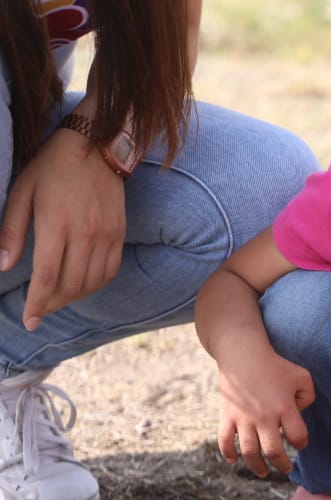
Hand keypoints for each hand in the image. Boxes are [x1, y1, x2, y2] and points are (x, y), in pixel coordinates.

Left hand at [0, 128, 127, 329]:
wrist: (96, 147)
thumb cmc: (52, 167)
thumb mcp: (22, 192)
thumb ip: (12, 231)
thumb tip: (5, 266)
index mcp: (56, 223)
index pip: (48, 275)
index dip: (37, 302)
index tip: (29, 320)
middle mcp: (85, 233)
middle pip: (71, 285)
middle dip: (53, 304)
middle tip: (39, 311)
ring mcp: (106, 235)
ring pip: (92, 282)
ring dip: (73, 297)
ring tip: (57, 299)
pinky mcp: (119, 233)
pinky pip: (110, 271)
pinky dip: (95, 285)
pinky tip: (81, 285)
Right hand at [216, 351, 314, 476]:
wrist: (243, 354)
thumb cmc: (276, 366)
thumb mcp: (302, 377)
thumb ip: (309, 397)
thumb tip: (300, 415)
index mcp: (284, 408)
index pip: (298, 437)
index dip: (302, 443)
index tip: (300, 443)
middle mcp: (263, 417)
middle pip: (274, 451)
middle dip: (282, 465)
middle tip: (286, 468)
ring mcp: (243, 418)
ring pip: (249, 452)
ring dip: (257, 466)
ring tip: (263, 473)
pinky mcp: (226, 416)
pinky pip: (224, 440)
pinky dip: (227, 453)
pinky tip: (233, 460)